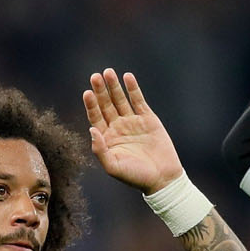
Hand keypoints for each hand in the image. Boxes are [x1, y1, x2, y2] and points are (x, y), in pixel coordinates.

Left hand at [83, 69, 182, 194]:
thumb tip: (92, 130)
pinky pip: (138, 101)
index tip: (87, 93)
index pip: (95, 117)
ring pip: (121, 100)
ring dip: (114, 86)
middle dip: (101, 90)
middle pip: (106, 104)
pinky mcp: (148, 119)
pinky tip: (128, 77)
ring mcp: (132, 122)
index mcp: (107, 138)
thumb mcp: (113, 167)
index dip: (91, 105)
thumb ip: (100, 150)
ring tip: (108, 72)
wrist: (162, 178)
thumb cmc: (136, 176)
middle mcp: (118, 127)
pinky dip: (133, 89)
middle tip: (95, 76)